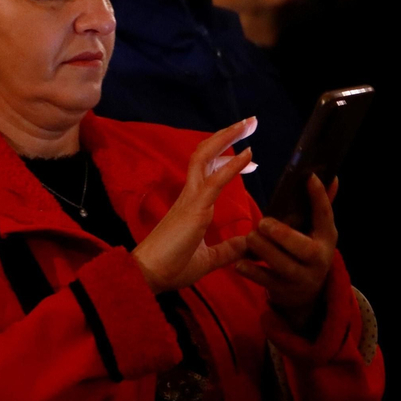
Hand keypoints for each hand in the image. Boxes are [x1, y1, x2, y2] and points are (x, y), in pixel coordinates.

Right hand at [131, 118, 255, 293]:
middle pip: (206, 154)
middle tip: (250, 123)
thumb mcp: (208, 259)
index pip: (209, 172)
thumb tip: (248, 244)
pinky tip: (247, 153)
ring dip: (228, 138)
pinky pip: (216, 180)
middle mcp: (190, 195)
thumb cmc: (173, 267)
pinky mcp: (195, 207)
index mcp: (191, 204)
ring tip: (248, 124)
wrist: (149, 276)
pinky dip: (232, 164)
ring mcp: (191, 198)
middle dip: (227, 136)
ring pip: (206, 156)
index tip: (249, 157)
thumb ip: (227, 250)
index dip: (228, 160)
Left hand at [235, 174, 339, 329]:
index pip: (326, 216)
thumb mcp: (318, 232)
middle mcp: (318, 259)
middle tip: (262, 222)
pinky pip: (265, 281)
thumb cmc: (308, 251)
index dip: (319, 197)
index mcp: (327, 238)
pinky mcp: (283, 290)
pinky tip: (239, 263)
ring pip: (283, 265)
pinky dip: (251, 272)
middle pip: (303, 248)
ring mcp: (301, 277)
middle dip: (282, 234)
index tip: (309, 177)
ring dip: (264, 250)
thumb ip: (321, 205)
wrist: (307, 295)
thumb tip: (332, 177)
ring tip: (251, 237)